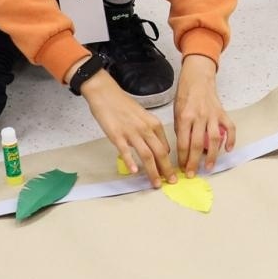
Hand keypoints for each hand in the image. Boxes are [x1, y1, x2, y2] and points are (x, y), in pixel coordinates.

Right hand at [82, 72, 173, 186]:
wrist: (106, 94)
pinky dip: (130, 162)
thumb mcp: (143, 117)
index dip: (170, 161)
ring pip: (146, 155)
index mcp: (154, 124)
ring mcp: (131, 133)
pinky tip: (134, 171)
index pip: (165, 146)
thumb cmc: (124, 105)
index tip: (171, 172)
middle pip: (160, 153)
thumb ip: (151, 132)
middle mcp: (145, 129)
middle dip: (167, 170)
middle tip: (171, 182)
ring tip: (156, 183)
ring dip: (153, 171)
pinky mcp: (117, 135)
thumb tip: (158, 149)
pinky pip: (125, 151)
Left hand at [173, 55, 235, 177]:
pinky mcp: (223, 113)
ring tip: (209, 167)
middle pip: (197, 144)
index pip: (183, 142)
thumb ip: (181, 129)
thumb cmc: (185, 95)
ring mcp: (213, 115)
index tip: (181, 167)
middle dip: (194, 161)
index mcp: (185, 117)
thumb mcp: (177, 111)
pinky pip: (230, 129)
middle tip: (192, 173)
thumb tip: (184, 148)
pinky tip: (228, 150)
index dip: (182, 157)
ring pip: (214, 140)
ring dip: (212, 155)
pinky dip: (231, 140)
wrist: (198, 78)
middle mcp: (199, 117)